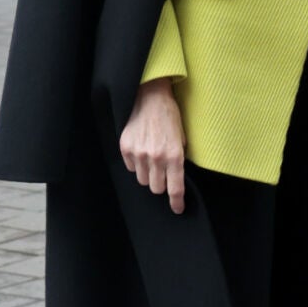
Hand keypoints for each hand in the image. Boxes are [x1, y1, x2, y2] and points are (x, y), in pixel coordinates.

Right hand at [119, 77, 185, 213]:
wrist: (149, 97)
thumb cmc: (169, 115)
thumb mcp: (181, 137)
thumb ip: (178, 157)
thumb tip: (176, 175)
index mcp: (174, 156)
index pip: (175, 189)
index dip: (177, 202)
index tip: (178, 209)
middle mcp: (156, 158)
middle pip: (156, 188)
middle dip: (161, 184)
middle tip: (163, 173)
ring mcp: (139, 154)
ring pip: (142, 180)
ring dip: (147, 174)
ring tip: (151, 159)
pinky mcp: (126, 148)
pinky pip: (131, 168)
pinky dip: (136, 164)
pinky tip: (141, 150)